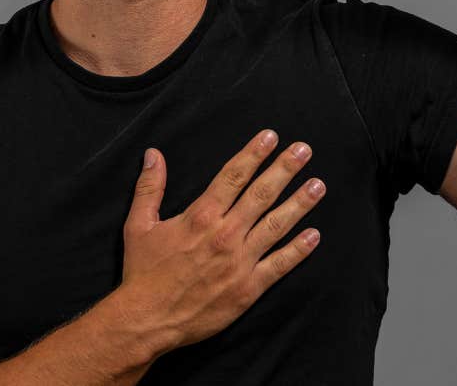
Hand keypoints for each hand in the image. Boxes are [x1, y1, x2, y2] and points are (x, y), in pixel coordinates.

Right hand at [117, 130, 324, 350]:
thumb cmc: (143, 272)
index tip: (271, 137)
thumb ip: (149, 187)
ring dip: (299, 203)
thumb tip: (154, 155)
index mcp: (200, 216)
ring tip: (318, 185)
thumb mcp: (138, 225)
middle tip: (304, 150)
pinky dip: (298, 250)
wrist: (147, 320)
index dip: (254, 154)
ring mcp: (239, 262)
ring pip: (276, 225)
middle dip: (284, 169)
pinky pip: (279, 266)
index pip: (233, 176)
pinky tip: (314, 236)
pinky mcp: (247, 288)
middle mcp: (224, 234)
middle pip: (261, 194)